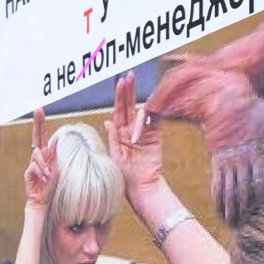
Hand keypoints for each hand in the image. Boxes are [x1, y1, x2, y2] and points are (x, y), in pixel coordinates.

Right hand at [24, 106, 57, 210]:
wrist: (41, 201)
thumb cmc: (49, 186)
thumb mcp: (55, 169)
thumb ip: (53, 155)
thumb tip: (55, 139)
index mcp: (45, 155)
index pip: (42, 136)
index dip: (41, 123)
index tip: (40, 110)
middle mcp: (37, 157)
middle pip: (36, 137)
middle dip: (38, 123)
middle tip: (38, 110)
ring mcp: (31, 164)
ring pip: (37, 155)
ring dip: (44, 165)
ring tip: (48, 175)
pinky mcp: (28, 173)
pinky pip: (34, 167)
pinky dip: (41, 173)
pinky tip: (44, 179)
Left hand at [105, 72, 165, 209]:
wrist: (141, 189)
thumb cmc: (124, 177)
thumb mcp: (114, 156)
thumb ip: (113, 138)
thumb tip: (108, 120)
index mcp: (119, 133)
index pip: (119, 110)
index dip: (120, 95)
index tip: (120, 81)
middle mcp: (131, 130)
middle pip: (130, 105)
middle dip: (129, 90)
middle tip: (129, 75)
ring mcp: (144, 133)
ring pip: (142, 112)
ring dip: (138, 108)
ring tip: (132, 114)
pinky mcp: (156, 138)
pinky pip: (154, 122)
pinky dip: (151, 116)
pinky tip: (146, 112)